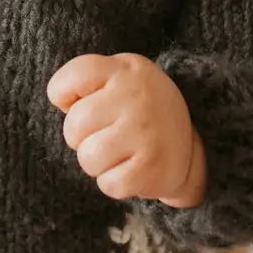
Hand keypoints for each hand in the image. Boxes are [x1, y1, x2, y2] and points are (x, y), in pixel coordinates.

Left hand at [46, 53, 206, 206]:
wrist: (190, 145)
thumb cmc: (136, 110)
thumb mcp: (116, 80)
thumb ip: (84, 82)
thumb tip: (62, 102)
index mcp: (125, 69)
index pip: (76, 74)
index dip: (62, 93)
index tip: (76, 101)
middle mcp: (137, 96)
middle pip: (74, 125)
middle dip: (81, 138)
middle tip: (106, 134)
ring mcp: (146, 131)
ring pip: (88, 158)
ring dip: (96, 163)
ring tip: (118, 153)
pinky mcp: (153, 167)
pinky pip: (108, 184)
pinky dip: (114, 183)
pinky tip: (131, 169)